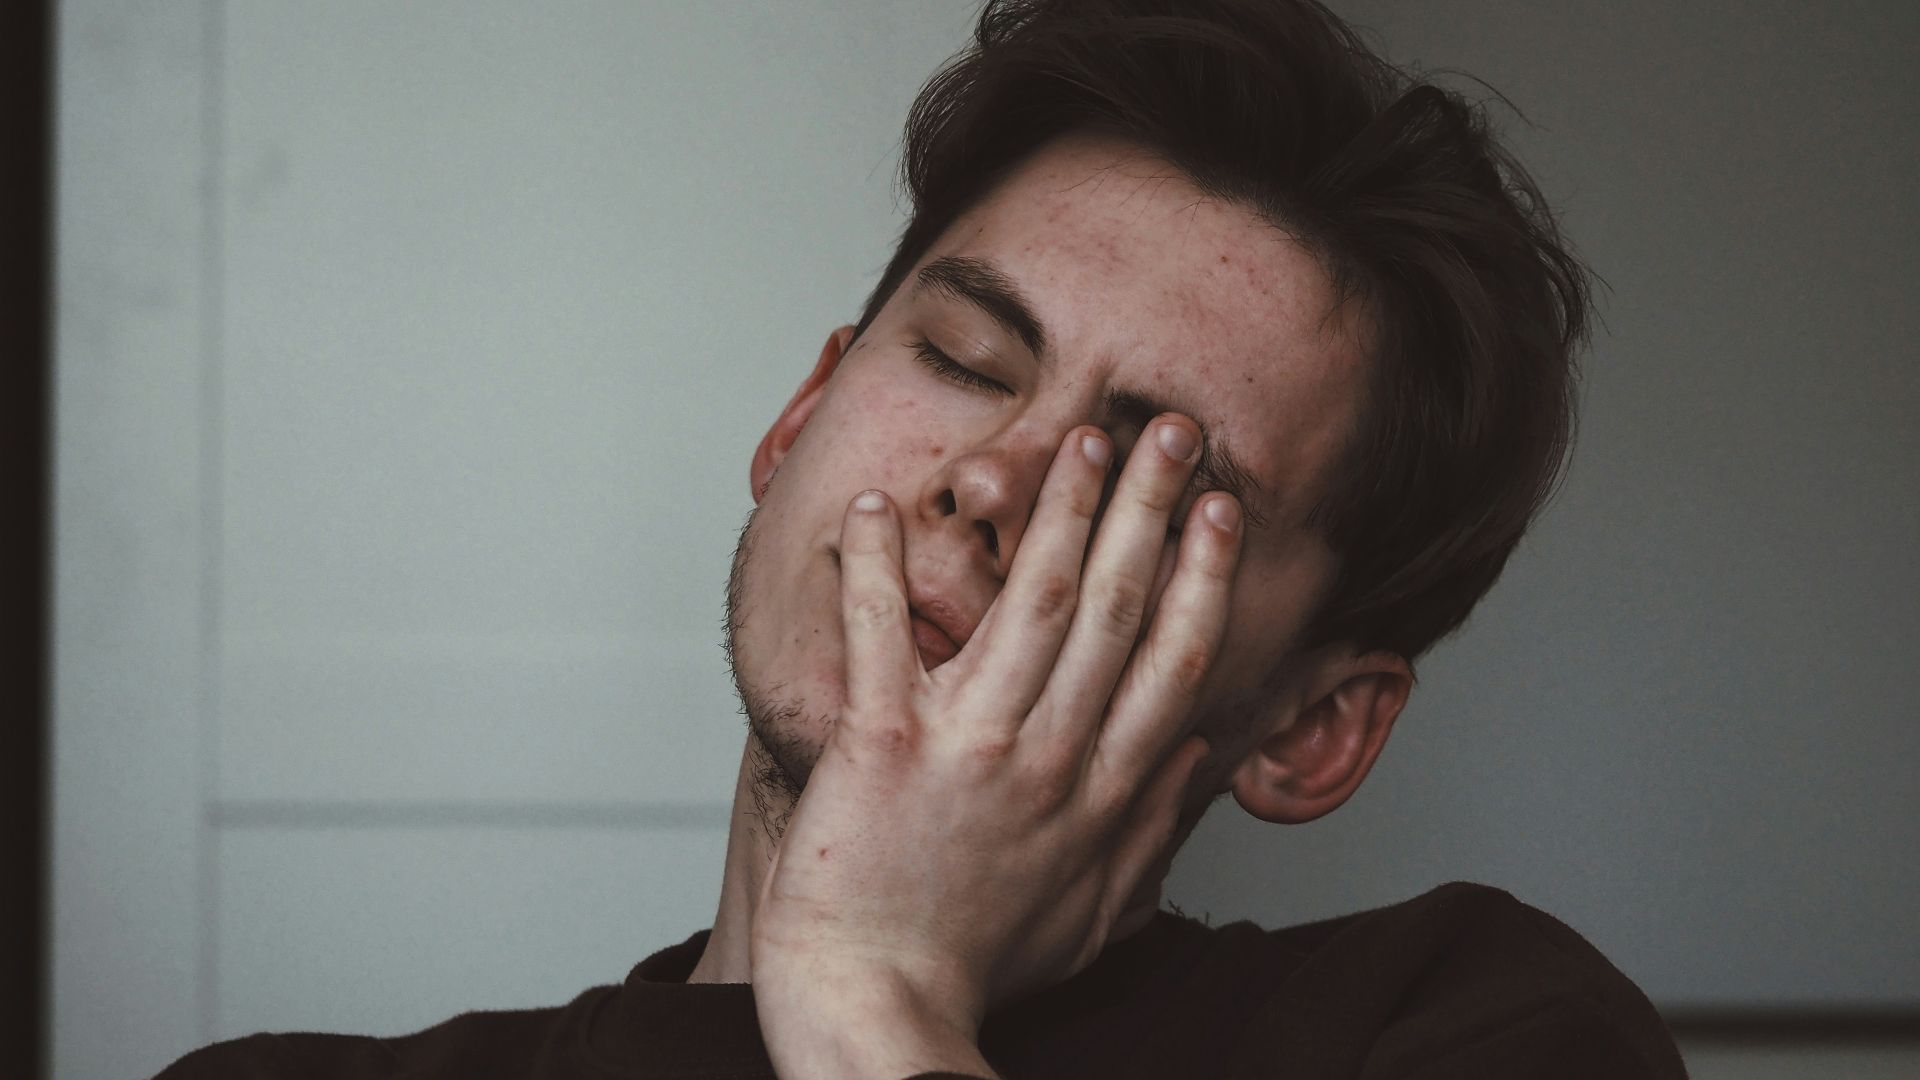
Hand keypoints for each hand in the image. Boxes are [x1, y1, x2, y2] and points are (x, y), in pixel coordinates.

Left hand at [751, 416, 1242, 1078]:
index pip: (1172, 660)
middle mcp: (1049, 755)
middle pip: (1118, 607)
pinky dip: (873, 568)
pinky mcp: (882, 745)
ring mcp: (970, 745)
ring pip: (1031, 602)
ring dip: (1059, 510)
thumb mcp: (1094, 913)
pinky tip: (873, 506)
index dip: (1203, 575)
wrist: (878, 1009)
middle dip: (1150, 508)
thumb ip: (1152, 830)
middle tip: (1171, 431)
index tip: (1221, 510)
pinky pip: (881, 636)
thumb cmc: (975, 966)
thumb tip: (1201, 760)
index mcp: (1100, 791)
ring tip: (1080, 439)